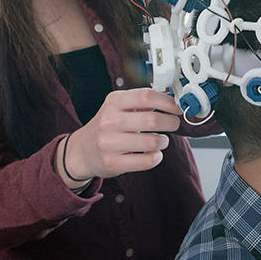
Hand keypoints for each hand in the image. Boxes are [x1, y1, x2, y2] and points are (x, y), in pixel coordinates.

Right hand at [61, 87, 182, 180]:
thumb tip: (172, 99)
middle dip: (171, 122)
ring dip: (163, 141)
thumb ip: (142, 102)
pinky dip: (156, 157)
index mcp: (113, 102)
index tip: (177, 107)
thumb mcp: (118, 107)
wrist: (83, 150)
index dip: (167, 102)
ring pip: (151, 141)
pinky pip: (146, 160)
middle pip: (152, 120)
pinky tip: (153, 153)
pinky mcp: (112, 163)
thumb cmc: (108, 127)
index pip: (146, 96)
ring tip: (161, 140)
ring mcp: (109, 143)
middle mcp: (109, 121)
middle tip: (174, 124)